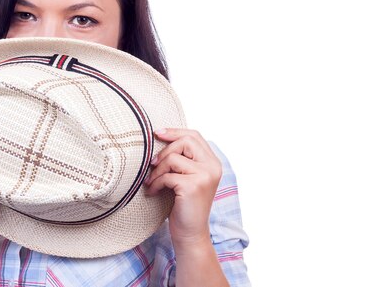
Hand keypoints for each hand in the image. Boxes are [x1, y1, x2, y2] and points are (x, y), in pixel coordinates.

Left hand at [143, 128, 221, 249]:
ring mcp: (205, 176)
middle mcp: (213, 167)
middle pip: (185, 141)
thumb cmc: (183, 203)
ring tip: (151, 181)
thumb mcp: (185, 176)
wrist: (190, 232)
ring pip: (173, 158)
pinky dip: (156, 183)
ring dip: (157, 170)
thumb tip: (160, 134)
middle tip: (153, 164)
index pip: (194, 135)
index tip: (156, 133)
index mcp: (213, 162)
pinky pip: (167, 176)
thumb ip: (182, 158)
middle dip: (164, 151)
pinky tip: (153, 192)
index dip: (174, 131)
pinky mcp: (193, 186)